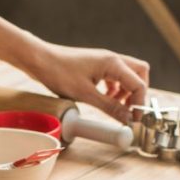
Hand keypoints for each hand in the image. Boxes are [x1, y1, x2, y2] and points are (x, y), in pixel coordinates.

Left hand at [26, 43, 149, 122]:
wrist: (39, 60)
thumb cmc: (59, 73)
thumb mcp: (85, 95)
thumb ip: (109, 107)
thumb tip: (127, 119)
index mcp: (113, 63)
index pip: (139, 84)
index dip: (140, 104)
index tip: (135, 120)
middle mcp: (112, 59)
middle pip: (140, 74)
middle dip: (138, 93)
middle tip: (130, 110)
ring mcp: (104, 61)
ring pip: (127, 75)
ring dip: (126, 91)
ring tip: (117, 107)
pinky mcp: (96, 65)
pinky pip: (114, 76)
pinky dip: (115, 88)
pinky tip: (105, 99)